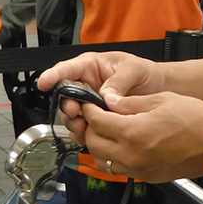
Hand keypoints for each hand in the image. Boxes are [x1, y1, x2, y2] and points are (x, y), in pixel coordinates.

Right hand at [37, 52, 164, 142]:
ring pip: (70, 114)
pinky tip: (89, 136)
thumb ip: (119, 81)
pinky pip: (82, 127)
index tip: (44, 83)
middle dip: (67, 106)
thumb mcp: (135, 70)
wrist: (158, 90)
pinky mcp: (95, 118)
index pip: (67, 69)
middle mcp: (85, 84)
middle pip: (64, 95)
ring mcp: (89, 102)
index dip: (53, 76)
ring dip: (74, 122)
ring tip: (84, 127)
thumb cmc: (145, 73)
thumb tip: (105, 95)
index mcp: (91, 66)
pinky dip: (83, 134)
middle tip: (76, 112)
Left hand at [79, 92, 202, 182]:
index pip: (97, 122)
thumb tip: (110, 102)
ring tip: (107, 132)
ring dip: (100, 146)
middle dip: (90, 129)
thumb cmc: (195, 120)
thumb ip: (131, 103)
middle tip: (94, 117)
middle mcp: (132, 155)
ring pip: (103, 161)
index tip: (88, 104)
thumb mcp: (161, 100)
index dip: (89, 110)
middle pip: (94, 144)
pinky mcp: (147, 176)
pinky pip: (120, 169)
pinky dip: (115, 157)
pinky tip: (123, 145)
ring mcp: (139, 169)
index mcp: (133, 132)